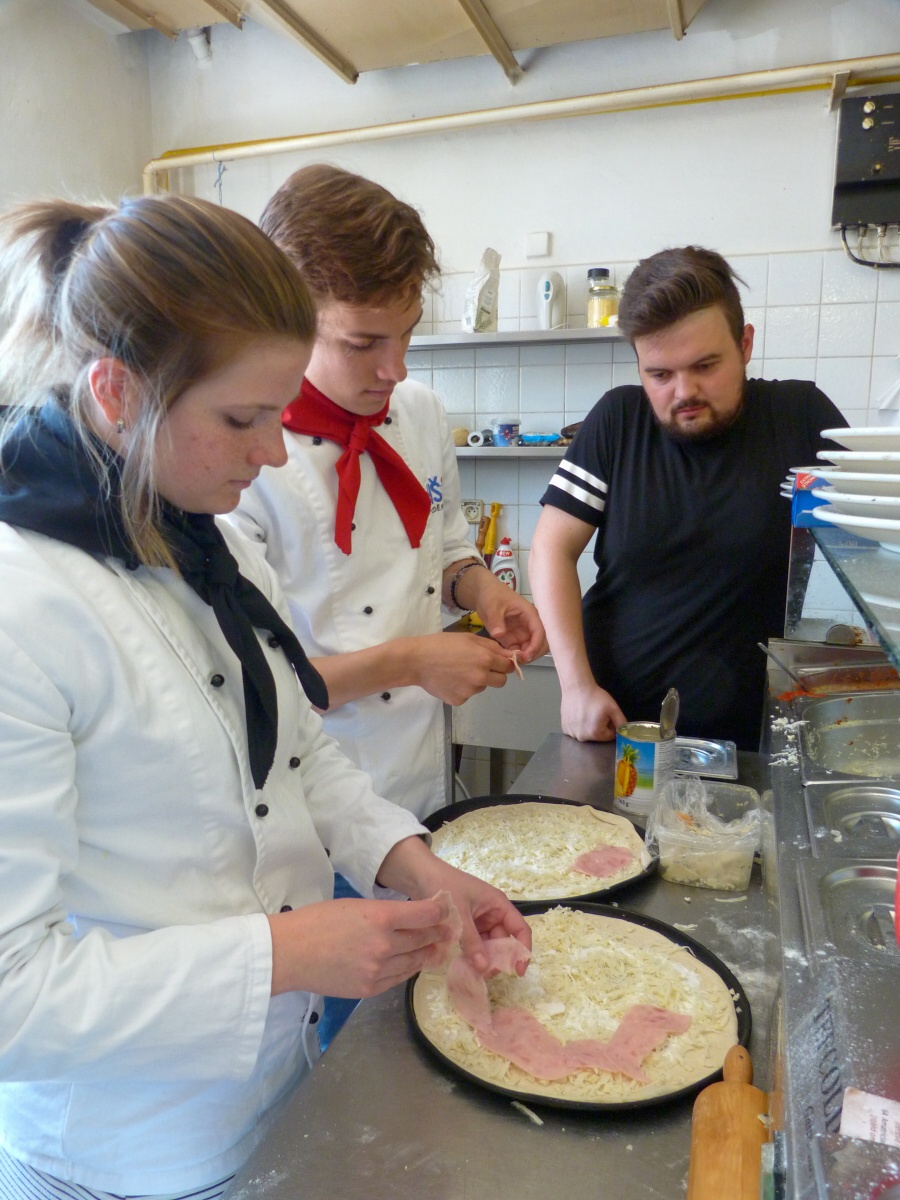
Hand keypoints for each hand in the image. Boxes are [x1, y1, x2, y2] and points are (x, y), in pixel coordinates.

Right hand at [267, 896, 459, 997]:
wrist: (289, 953)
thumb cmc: (318, 920)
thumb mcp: (355, 905)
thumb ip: (385, 913)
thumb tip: (410, 916)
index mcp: (380, 917)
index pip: (425, 914)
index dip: (440, 910)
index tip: (446, 909)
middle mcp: (384, 945)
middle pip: (424, 938)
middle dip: (438, 932)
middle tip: (449, 928)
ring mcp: (378, 970)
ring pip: (415, 960)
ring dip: (428, 952)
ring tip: (436, 947)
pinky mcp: (370, 988)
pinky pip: (399, 978)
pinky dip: (408, 968)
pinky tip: (413, 962)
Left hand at [377, 838, 531, 975]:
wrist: (419, 875)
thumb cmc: (445, 885)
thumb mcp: (460, 913)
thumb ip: (471, 941)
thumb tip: (485, 968)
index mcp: (498, 905)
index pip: (520, 929)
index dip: (523, 950)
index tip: (517, 972)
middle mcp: (492, 914)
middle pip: (504, 942)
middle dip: (498, 959)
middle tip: (484, 975)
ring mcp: (479, 922)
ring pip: (489, 947)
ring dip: (484, 960)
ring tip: (472, 972)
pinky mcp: (466, 928)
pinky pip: (475, 946)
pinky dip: (472, 956)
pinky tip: (464, 965)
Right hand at [411, 631, 514, 704]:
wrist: (416, 661)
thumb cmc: (442, 645)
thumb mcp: (468, 638)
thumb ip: (492, 646)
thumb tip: (510, 655)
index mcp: (485, 659)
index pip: (508, 666)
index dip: (504, 663)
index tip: (497, 662)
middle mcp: (481, 677)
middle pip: (501, 682)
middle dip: (496, 675)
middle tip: (480, 668)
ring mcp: (470, 691)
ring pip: (483, 687)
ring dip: (477, 681)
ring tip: (458, 671)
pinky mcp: (459, 700)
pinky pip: (468, 695)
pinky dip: (462, 689)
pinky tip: (450, 680)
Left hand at [473, 580, 548, 662]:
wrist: (483, 594)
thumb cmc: (491, 595)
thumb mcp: (492, 606)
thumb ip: (496, 621)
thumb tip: (499, 635)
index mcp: (530, 614)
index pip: (540, 631)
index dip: (536, 645)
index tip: (526, 656)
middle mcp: (529, 625)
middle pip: (540, 643)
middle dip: (532, 654)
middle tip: (518, 662)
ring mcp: (522, 633)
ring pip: (530, 649)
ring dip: (523, 657)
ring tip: (511, 662)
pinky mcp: (513, 638)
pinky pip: (518, 651)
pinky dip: (514, 657)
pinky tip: (505, 660)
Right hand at [560, 682, 625, 741]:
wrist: (577, 687)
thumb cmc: (596, 697)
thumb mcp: (613, 708)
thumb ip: (621, 722)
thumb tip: (624, 733)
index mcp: (595, 734)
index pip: (609, 736)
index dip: (610, 725)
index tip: (606, 715)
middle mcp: (582, 738)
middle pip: (597, 736)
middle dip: (599, 726)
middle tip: (596, 712)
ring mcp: (571, 733)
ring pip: (586, 733)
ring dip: (588, 726)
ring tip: (587, 712)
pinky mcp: (565, 728)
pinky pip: (576, 731)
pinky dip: (579, 725)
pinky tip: (578, 714)